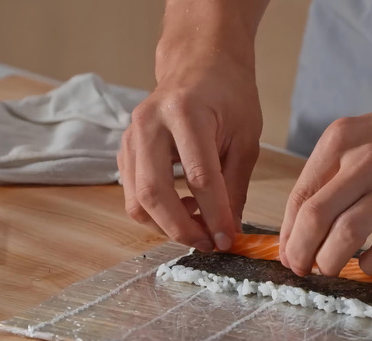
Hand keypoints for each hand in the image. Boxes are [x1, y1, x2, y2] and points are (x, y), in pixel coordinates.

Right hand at [118, 56, 261, 251]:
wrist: (200, 64)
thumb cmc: (228, 96)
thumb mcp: (245, 139)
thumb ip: (235, 186)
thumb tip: (228, 231)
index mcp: (186, 113)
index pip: (200, 178)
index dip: (214, 216)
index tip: (228, 240)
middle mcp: (150, 123)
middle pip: (154, 193)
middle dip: (181, 229)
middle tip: (209, 245)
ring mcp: (131, 135)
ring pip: (137, 199)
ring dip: (167, 225)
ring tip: (200, 228)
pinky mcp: (126, 149)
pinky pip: (133, 193)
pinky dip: (158, 212)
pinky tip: (186, 209)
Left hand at [279, 83, 371, 276]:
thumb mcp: (363, 135)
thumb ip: (334, 173)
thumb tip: (304, 225)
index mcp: (340, 140)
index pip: (300, 196)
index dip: (289, 233)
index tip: (289, 253)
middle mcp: (363, 160)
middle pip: (314, 218)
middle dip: (300, 253)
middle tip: (302, 269)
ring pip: (345, 236)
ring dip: (330, 262)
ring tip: (331, 268)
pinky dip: (371, 265)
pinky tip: (370, 262)